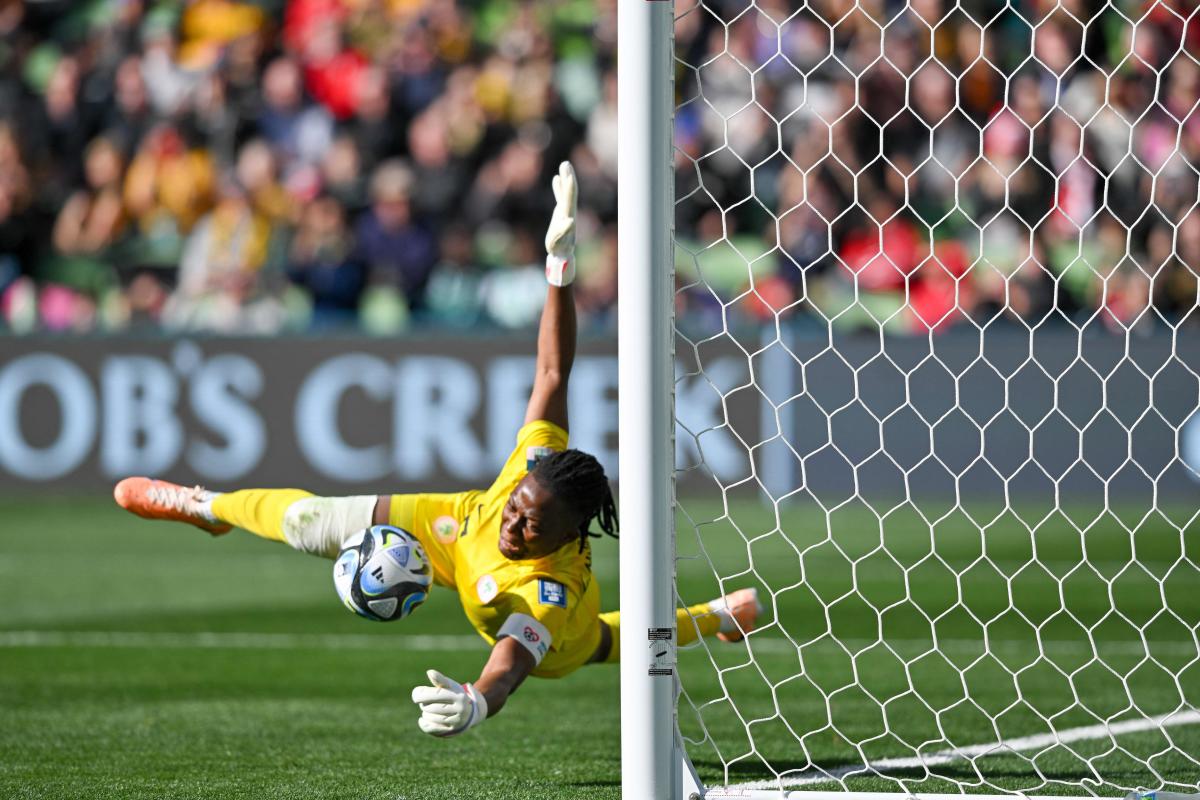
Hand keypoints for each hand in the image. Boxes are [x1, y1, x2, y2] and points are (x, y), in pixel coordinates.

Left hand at [411, 669, 488, 736]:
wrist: (469, 714)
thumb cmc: (455, 696)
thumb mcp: (450, 686)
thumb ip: (440, 680)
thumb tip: (430, 672)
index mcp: (458, 695)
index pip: (435, 694)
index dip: (421, 693)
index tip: (416, 693)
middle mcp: (459, 708)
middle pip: (430, 706)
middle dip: (424, 703)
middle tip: (426, 702)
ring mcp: (455, 721)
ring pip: (429, 717)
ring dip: (425, 713)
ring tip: (429, 710)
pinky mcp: (451, 730)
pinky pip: (431, 728)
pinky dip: (424, 723)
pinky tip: (422, 719)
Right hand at [544, 161, 576, 286]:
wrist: (562, 254)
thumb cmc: (560, 250)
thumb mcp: (560, 241)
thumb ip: (564, 231)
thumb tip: (570, 221)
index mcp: (568, 216)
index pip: (570, 198)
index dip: (569, 187)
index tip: (569, 175)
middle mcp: (568, 211)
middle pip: (570, 192)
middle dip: (569, 177)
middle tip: (566, 164)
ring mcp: (565, 211)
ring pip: (565, 192)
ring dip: (565, 178)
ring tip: (564, 165)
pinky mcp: (560, 213)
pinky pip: (560, 197)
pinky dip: (558, 187)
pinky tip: (556, 178)